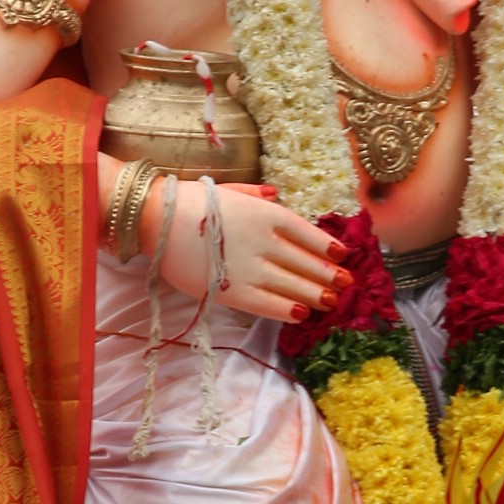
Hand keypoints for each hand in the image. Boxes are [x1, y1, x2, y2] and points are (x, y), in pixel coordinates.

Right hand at [149, 180, 345, 323]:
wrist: (156, 219)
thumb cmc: (191, 201)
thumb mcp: (229, 190)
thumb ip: (256, 195)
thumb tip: (275, 194)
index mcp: (266, 214)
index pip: (307, 234)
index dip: (327, 247)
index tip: (342, 255)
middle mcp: (264, 241)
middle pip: (305, 262)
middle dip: (329, 274)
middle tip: (347, 284)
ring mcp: (250, 267)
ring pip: (292, 285)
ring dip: (316, 294)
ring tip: (332, 301)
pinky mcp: (231, 291)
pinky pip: (267, 304)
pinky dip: (287, 310)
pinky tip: (303, 314)